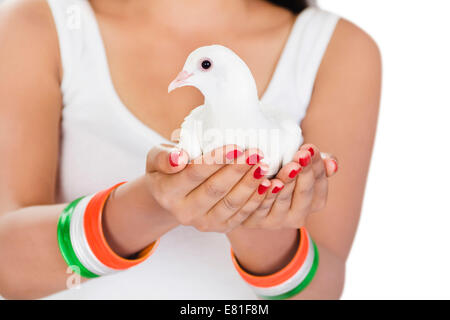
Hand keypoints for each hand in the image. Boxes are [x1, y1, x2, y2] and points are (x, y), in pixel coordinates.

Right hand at [144, 144, 271, 232]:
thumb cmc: (168, 168)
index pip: (195, 174)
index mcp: (167, 192)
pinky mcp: (221, 227)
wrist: (172, 195)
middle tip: (256, 153)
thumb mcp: (157, 157)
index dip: (216, 161)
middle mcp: (184, 213)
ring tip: (264, 165)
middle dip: (238, 170)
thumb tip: (180, 158)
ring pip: (231, 203)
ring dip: (251, 184)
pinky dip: (257, 199)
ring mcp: (203, 223)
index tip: (236, 146)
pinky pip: (242, 215)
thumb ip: (165, 156)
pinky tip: (269, 184)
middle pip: (216, 190)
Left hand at [239, 144, 337, 228]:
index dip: (316, 165)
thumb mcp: (303, 171)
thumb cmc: (283, 178)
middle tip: (302, 155)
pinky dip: (265, 193)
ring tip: (288, 166)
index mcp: (315, 203)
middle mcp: (299, 216)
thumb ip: (319, 166)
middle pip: (304, 192)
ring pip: (283, 198)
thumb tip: (332, 164)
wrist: (254, 202)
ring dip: (286, 181)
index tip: (310, 148)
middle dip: (304, 172)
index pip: (320, 183)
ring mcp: (278, 221)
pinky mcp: (257, 220)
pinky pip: (262, 206)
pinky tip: (266, 181)